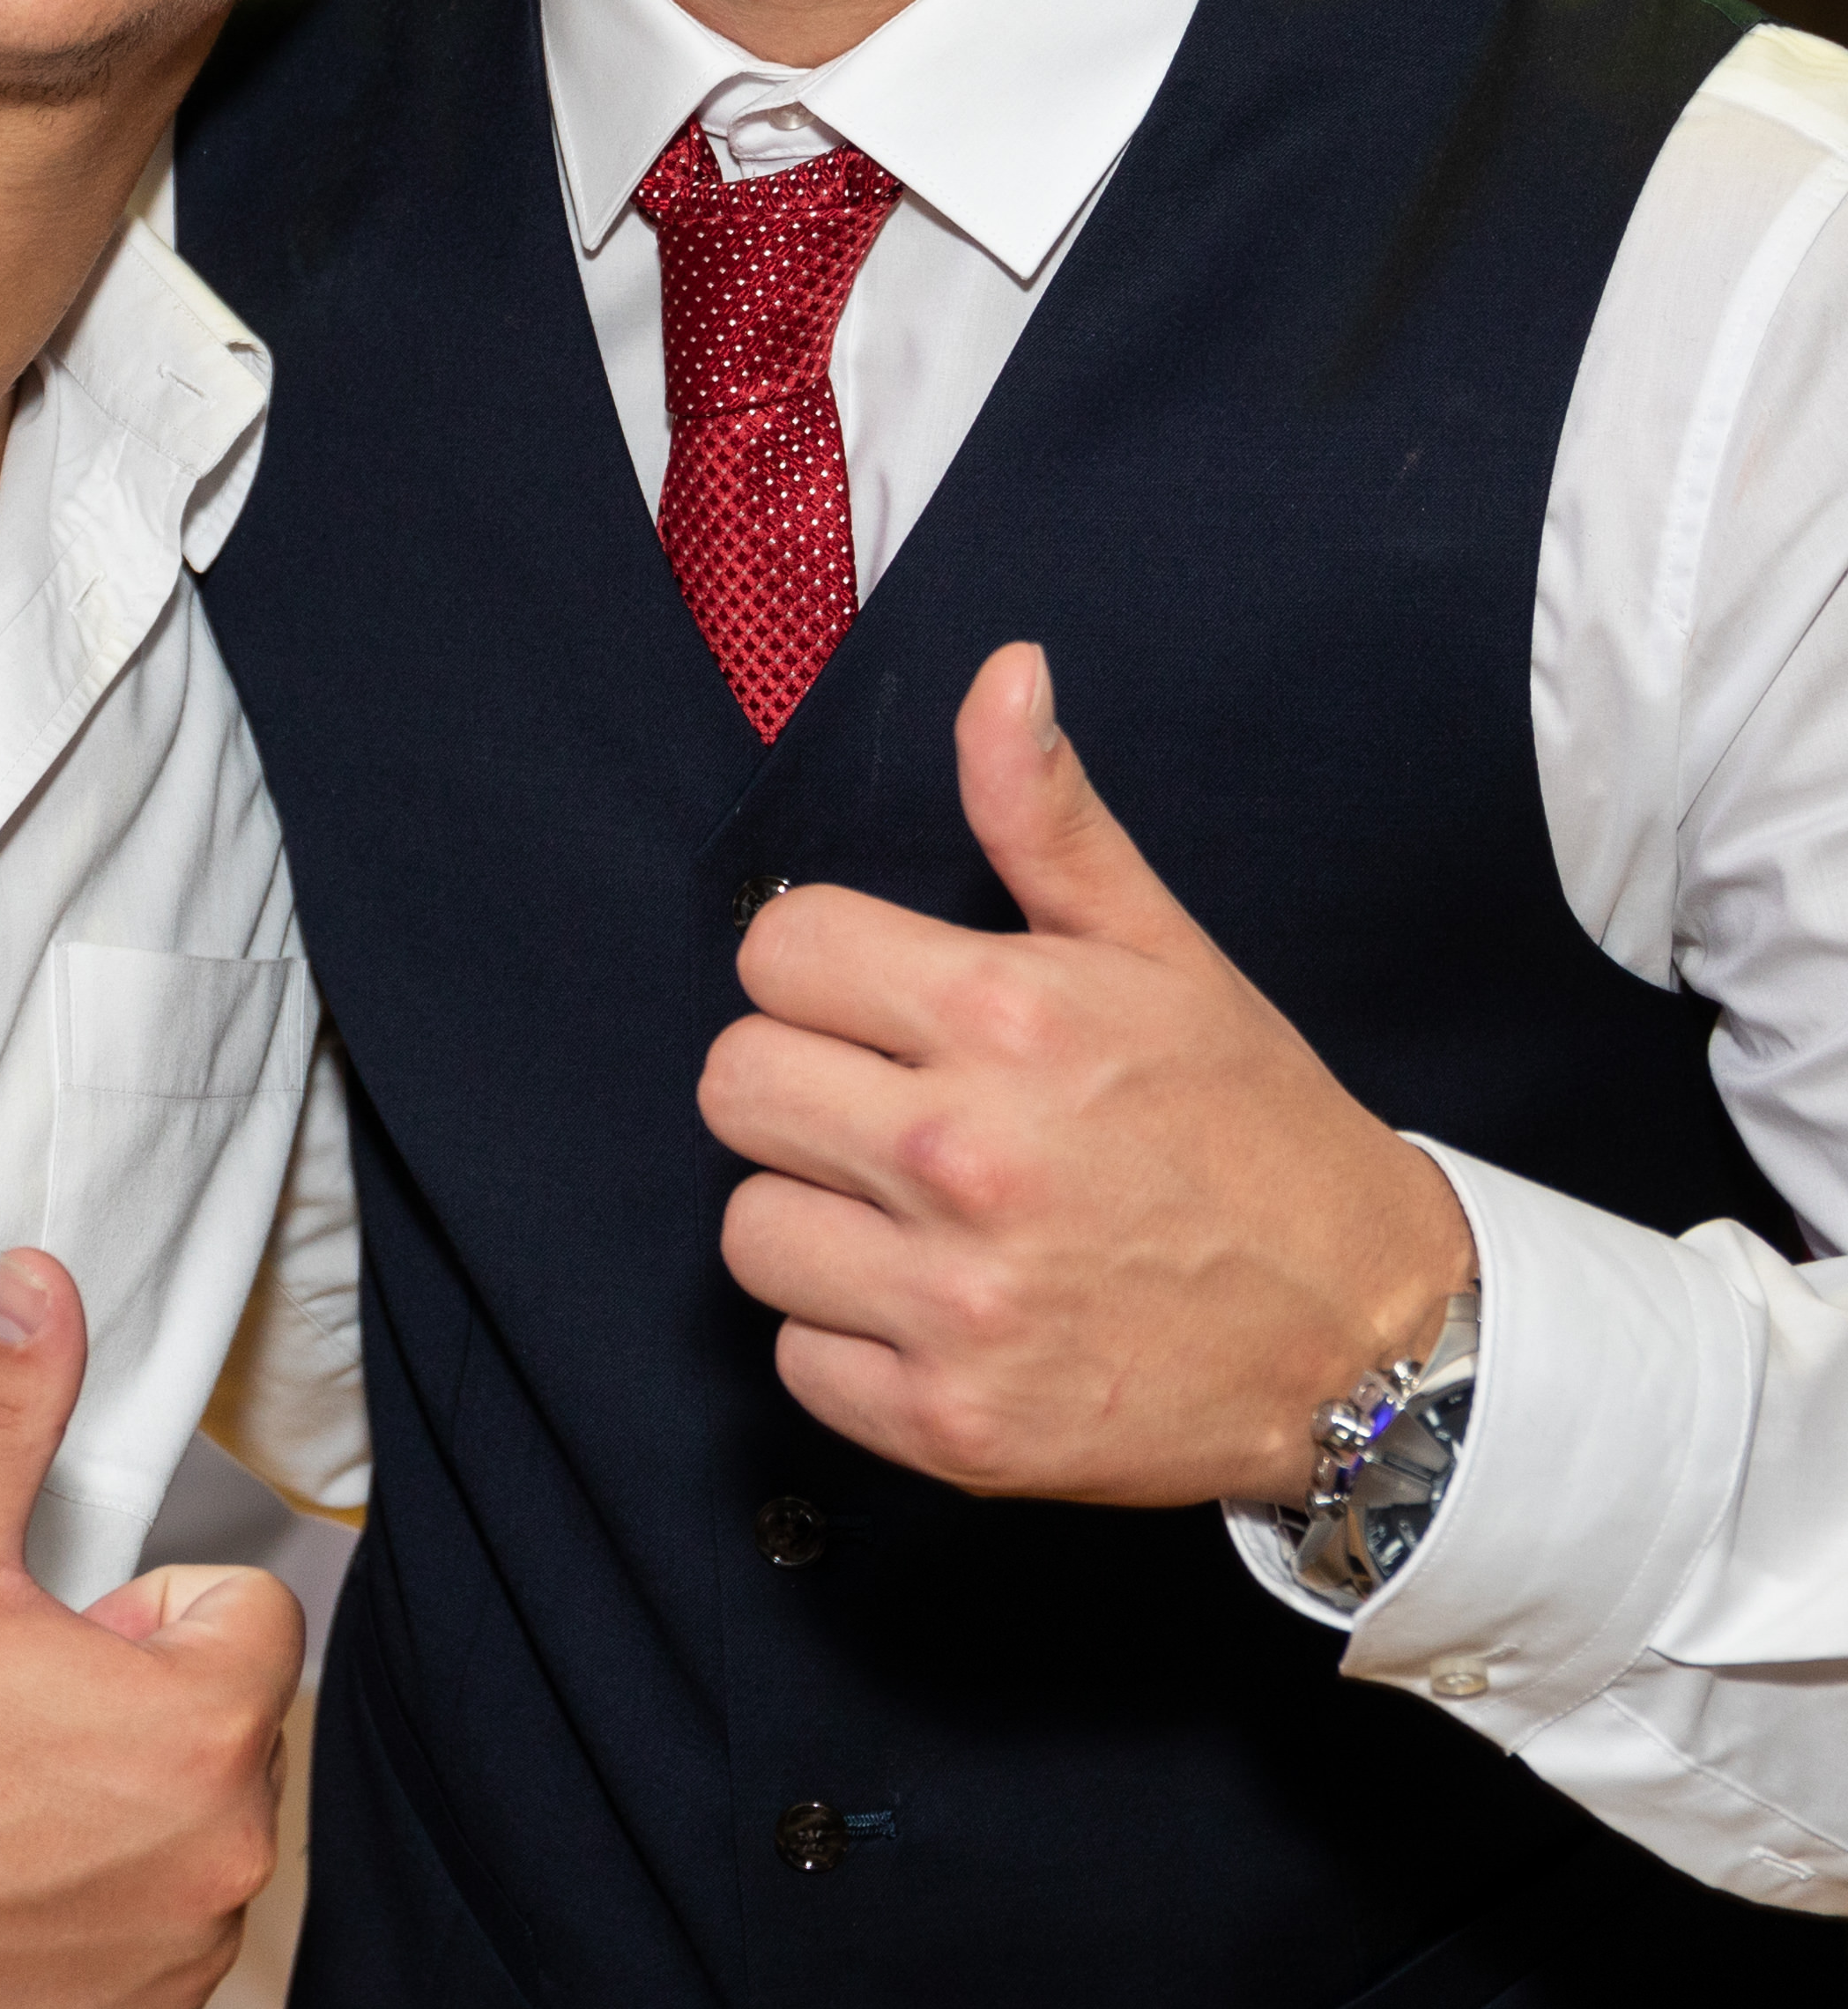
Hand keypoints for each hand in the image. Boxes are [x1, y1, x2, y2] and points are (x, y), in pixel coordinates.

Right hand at [0, 1249, 304, 2008]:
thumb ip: (13, 1401)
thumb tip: (44, 1289)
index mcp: (198, 1730)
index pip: (255, 1609)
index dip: (152, 1607)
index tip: (65, 1633)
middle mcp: (218, 1856)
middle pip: (232, 1711)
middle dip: (145, 1693)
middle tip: (19, 1707)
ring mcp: (181, 1949)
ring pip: (203, 1811)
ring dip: (132, 1792)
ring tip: (5, 1788)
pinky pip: (171, 1912)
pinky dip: (111, 1887)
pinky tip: (10, 1868)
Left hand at [698, 644, 1475, 1508]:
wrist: (1367, 1334)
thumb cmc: (1251, 1127)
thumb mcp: (1158, 948)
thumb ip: (1047, 812)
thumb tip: (1002, 671)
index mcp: (1006, 1018)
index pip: (777, 951)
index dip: (820, 970)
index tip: (878, 1003)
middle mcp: (966, 1157)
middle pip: (734, 1083)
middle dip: (801, 1084)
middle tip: (885, 1106)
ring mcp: (957, 1302)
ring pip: (749, 1227)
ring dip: (815, 1218)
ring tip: (912, 1213)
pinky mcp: (955, 1428)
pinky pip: (797, 1359)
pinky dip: (848, 1341)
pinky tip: (934, 1307)